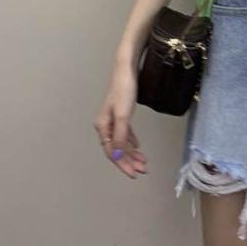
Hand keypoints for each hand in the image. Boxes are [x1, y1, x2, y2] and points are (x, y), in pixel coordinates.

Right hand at [94, 61, 147, 178]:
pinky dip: (131, 141)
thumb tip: (117, 156)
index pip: (112, 152)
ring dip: (131, 153)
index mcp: (103, 127)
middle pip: (117, 149)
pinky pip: (125, 133)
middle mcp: (106, 125)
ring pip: (122, 142)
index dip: (123, 164)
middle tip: (143, 169)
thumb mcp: (123, 115)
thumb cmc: (124, 91)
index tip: (134, 174)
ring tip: (143, 162)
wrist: (127, 70)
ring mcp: (113, 120)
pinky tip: (137, 147)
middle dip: (129, 161)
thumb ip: (120, 136)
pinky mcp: (121, 114)